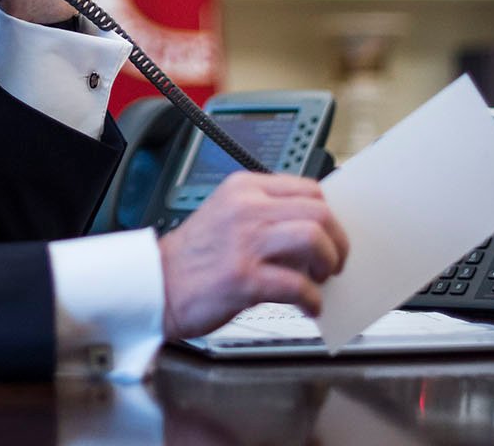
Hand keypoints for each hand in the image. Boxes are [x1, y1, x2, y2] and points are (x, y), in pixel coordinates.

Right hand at [157, 173, 348, 339]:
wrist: (155, 283)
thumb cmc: (192, 257)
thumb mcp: (226, 213)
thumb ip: (265, 214)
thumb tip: (314, 231)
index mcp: (243, 188)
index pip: (308, 188)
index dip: (329, 214)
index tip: (333, 233)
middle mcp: (245, 209)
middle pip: (318, 212)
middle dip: (338, 241)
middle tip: (335, 261)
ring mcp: (244, 243)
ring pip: (314, 240)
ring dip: (329, 264)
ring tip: (321, 280)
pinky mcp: (243, 278)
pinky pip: (297, 285)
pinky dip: (312, 299)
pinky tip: (308, 306)